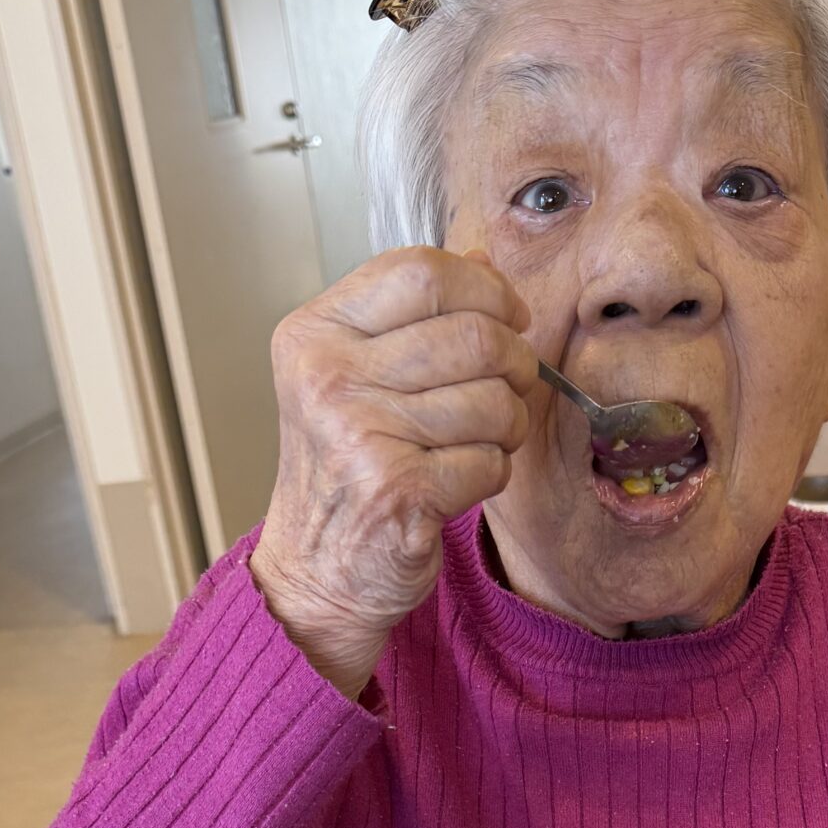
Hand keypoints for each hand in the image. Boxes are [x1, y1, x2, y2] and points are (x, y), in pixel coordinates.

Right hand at [251, 247, 535, 695]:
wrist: (316, 572)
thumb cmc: (344, 468)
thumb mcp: (356, 375)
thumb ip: (412, 314)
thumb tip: (482, 255)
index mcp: (314, 334)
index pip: (423, 271)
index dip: (486, 289)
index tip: (508, 315)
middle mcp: (327, 378)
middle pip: (474, 334)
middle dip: (513, 362)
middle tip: (509, 386)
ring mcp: (358, 434)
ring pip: (492, 400)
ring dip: (506, 425)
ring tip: (480, 441)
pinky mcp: (397, 490)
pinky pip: (490, 461)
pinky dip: (491, 473)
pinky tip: (458, 481)